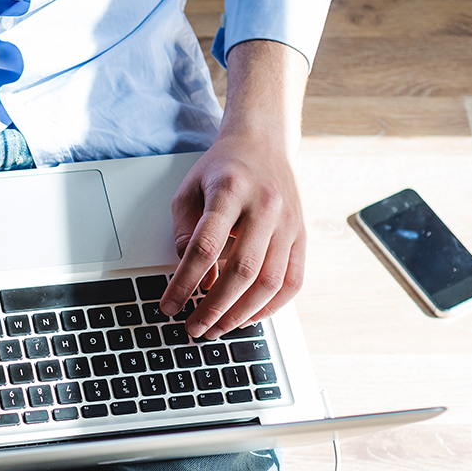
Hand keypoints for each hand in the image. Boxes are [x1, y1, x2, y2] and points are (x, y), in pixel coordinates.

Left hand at [163, 128, 304, 337]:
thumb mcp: (189, 190)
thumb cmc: (223, 169)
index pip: (206, 246)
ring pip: (270, 281)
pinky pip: (293, 280)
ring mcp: (289, 222)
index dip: (185, 281)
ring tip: (217, 328)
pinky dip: (272, 306)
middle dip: (214, 307)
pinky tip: (249, 317)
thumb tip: (192, 277)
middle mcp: (265, 206)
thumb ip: (185, 232)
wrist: (264, 142)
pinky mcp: (302, 235)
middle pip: (241, 270)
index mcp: (230, 190)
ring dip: (241, 313)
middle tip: (194, 327)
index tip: (169, 305)